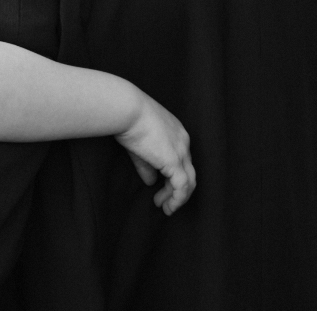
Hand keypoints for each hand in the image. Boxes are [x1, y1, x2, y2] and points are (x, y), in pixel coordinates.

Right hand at [115, 91, 195, 215]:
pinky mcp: (174, 161)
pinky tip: (168, 206)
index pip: (181, 158)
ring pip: (188, 181)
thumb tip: (151, 182)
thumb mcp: (139, 143)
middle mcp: (183, 141)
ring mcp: (181, 151)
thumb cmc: (128, 118)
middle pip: (187, 171)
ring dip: (177, 198)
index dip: (172, 174)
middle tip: (162, 200)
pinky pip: (182, 187)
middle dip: (176, 189)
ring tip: (165, 207)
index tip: (159, 184)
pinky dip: (177, 200)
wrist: (127, 109)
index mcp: (176, 131)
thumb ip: (147, 164)